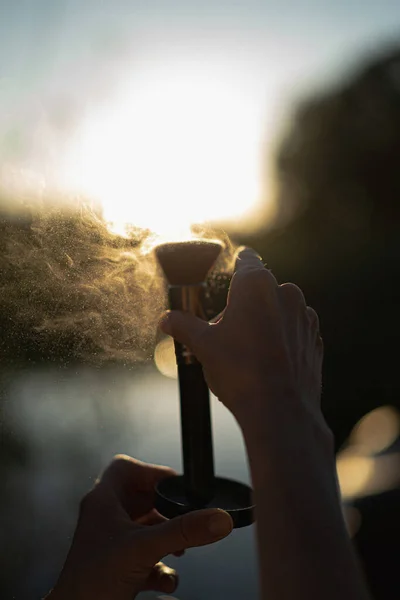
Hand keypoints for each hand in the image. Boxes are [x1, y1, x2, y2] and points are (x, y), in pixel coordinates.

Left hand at [49, 455, 232, 599]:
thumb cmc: (93, 581)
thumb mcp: (144, 549)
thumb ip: (183, 532)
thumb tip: (220, 518)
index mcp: (103, 502)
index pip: (124, 468)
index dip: (150, 470)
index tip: (174, 484)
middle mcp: (105, 519)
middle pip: (141, 500)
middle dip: (166, 512)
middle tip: (184, 519)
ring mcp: (109, 544)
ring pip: (145, 530)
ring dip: (167, 541)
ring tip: (181, 551)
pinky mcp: (115, 569)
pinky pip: (144, 559)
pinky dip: (159, 569)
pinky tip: (166, 581)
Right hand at [160, 246, 326, 441]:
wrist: (279, 411)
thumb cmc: (240, 372)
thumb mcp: (203, 346)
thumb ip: (184, 325)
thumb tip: (166, 320)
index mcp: (256, 285)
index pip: (245, 260)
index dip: (235, 266)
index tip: (229, 274)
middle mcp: (286, 292)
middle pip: (259, 290)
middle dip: (243, 305)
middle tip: (226, 333)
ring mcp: (304, 315)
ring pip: (278, 309)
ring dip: (264, 321)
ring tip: (247, 352)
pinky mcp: (314, 337)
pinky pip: (293, 329)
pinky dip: (281, 338)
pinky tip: (268, 361)